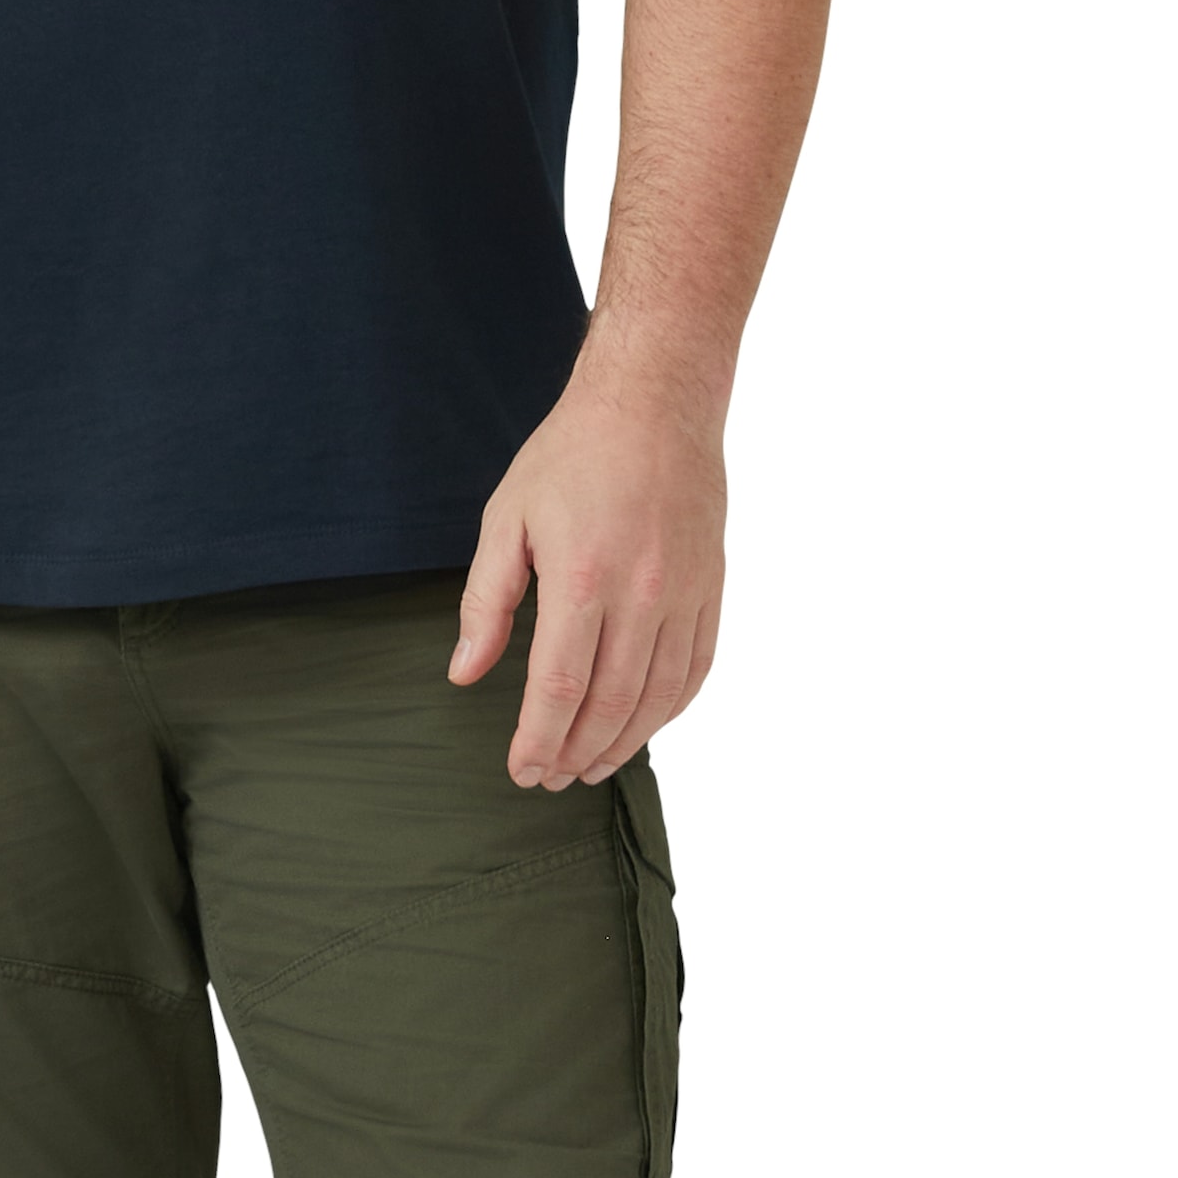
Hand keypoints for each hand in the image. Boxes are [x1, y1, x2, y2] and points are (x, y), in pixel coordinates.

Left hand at [449, 372, 726, 788]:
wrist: (657, 399)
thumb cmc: (572, 454)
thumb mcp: (507, 519)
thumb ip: (485, 603)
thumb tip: (465, 674)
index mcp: (583, 577)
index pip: (560, 687)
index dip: (539, 740)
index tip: (521, 770)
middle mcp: (642, 592)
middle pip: (610, 703)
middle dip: (575, 752)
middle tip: (550, 779)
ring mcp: (685, 591)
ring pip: (657, 696)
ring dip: (622, 743)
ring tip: (590, 768)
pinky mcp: (712, 586)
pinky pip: (696, 667)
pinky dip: (669, 709)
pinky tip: (641, 727)